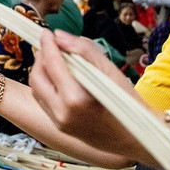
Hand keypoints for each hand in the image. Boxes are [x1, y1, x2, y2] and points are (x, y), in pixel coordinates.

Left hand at [29, 29, 141, 148]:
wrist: (133, 137)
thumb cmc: (127, 103)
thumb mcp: (110, 71)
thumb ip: (84, 50)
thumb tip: (60, 36)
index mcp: (76, 98)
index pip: (52, 63)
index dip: (47, 44)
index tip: (46, 32)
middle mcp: (62, 112)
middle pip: (37, 76)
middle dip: (41, 57)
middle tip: (51, 45)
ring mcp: (58, 122)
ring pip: (36, 89)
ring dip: (42, 71)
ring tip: (55, 60)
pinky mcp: (58, 127)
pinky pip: (43, 101)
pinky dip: (46, 85)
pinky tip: (59, 78)